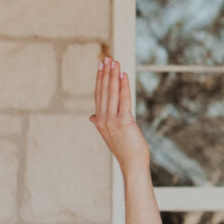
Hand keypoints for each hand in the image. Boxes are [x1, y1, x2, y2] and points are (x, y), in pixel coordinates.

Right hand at [90, 56, 153, 174]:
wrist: (132, 165)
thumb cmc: (125, 149)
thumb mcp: (109, 134)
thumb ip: (101, 122)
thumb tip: (92, 116)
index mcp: (98, 120)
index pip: (98, 95)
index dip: (99, 79)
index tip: (101, 65)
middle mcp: (102, 119)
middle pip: (104, 91)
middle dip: (106, 73)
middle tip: (108, 58)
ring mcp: (111, 121)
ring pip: (112, 93)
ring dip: (113, 76)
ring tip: (115, 62)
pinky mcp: (123, 122)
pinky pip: (123, 100)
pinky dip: (123, 86)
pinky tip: (123, 75)